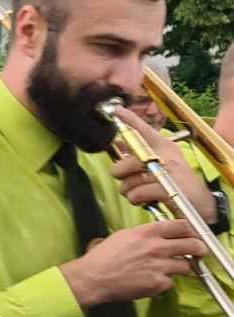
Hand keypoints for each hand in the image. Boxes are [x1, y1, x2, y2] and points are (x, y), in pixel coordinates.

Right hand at [60, 219, 204, 306]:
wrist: (92, 278)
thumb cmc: (101, 259)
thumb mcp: (121, 236)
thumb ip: (141, 234)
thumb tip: (151, 236)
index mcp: (146, 233)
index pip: (181, 226)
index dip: (189, 230)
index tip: (190, 234)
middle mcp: (156, 247)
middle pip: (192, 244)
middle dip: (198, 248)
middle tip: (197, 251)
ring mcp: (159, 266)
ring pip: (186, 266)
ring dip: (181, 268)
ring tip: (172, 269)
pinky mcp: (158, 284)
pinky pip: (170, 283)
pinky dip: (164, 283)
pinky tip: (152, 281)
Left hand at [110, 105, 216, 222]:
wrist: (201, 206)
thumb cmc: (177, 184)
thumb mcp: (160, 165)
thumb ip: (139, 155)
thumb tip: (118, 142)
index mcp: (165, 147)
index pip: (145, 130)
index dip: (130, 120)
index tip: (116, 110)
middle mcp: (167, 156)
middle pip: (128, 161)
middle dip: (120, 173)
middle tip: (126, 180)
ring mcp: (168, 172)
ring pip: (129, 180)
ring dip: (128, 191)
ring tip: (139, 193)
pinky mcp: (168, 189)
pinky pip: (137, 193)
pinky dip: (136, 200)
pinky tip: (145, 201)